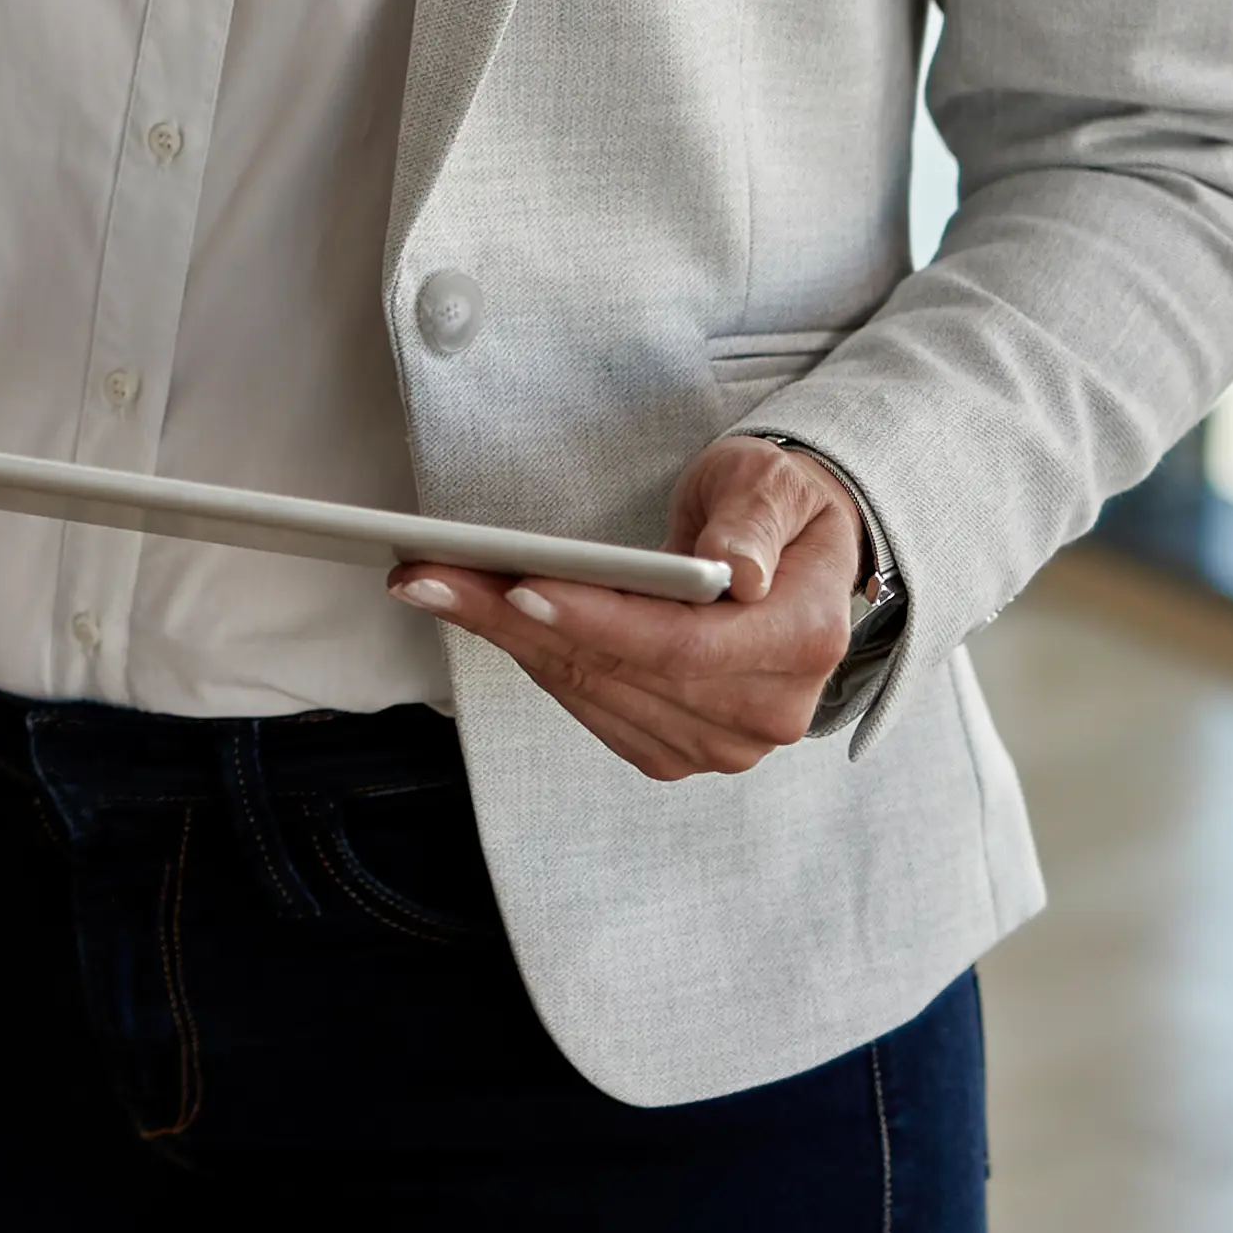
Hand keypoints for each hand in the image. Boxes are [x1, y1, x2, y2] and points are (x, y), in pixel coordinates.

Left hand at [389, 436, 863, 781]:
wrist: (784, 555)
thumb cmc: (773, 507)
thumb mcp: (770, 483)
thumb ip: (753, 521)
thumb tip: (738, 572)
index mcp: (804, 639)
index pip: (686, 646)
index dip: (600, 622)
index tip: (521, 586)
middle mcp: (770, 709)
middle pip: (623, 672)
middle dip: (518, 621)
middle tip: (429, 575)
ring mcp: (723, 742)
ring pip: (593, 692)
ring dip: (507, 639)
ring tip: (431, 586)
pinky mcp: (678, 750)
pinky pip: (590, 709)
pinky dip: (532, 659)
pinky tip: (482, 617)